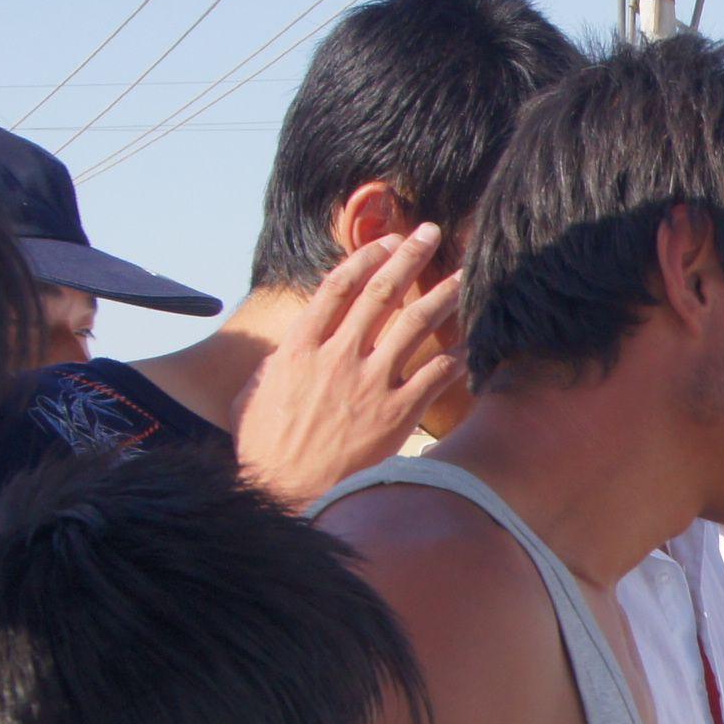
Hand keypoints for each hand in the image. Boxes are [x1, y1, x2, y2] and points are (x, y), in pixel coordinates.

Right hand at [233, 227, 463, 507]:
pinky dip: (453, 359)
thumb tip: (286, 348)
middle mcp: (338, 356)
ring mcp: (369, 383)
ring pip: (414, 326)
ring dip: (441, 295)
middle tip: (430, 234)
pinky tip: (468, 346)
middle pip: (381, 294)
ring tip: (463, 275)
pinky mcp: (395, 414)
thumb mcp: (255, 393)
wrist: (287, 490)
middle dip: (409, 258)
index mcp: (301, 346)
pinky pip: (433, 376)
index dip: (366, 258)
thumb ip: (277, 363)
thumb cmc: (266, 446)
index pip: (338, 287)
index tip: (386, 242)